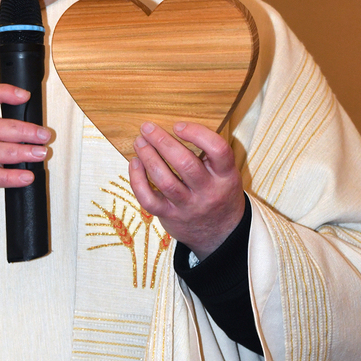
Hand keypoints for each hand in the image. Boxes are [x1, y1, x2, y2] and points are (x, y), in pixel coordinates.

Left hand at [128, 121, 244, 259]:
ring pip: (165, 180)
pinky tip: (134, 164)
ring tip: (139, 142)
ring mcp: (188, 206)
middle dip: (162, 142)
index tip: (178, 125)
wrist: (220, 235)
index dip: (197, 133)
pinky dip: (137, 180)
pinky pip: (149, 199)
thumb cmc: (219, 195)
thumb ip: (210, 156)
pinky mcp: (170, 216)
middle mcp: (208, 192)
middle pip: (185, 164)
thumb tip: (174, 127)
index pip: (218, 150)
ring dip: (148, 157)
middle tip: (147, 128)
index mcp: (226, 176)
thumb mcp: (226, 175)